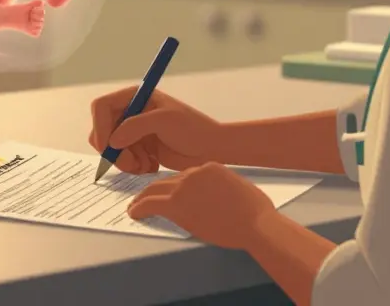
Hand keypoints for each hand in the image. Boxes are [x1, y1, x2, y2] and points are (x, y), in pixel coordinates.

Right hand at [88, 89, 221, 173]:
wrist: (211, 149)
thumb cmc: (193, 129)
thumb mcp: (164, 121)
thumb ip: (135, 126)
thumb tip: (112, 141)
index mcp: (134, 96)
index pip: (101, 107)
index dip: (100, 127)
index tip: (109, 147)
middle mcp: (130, 112)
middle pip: (102, 131)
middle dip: (113, 151)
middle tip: (131, 163)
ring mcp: (133, 131)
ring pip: (110, 150)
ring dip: (125, 161)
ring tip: (146, 165)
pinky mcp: (138, 148)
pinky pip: (122, 160)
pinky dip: (133, 167)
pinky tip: (151, 165)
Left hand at [128, 163, 274, 249]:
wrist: (256, 223)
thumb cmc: (255, 213)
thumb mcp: (238, 190)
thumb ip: (221, 189)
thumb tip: (214, 199)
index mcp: (210, 167)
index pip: (186, 175)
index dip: (175, 186)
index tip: (169, 194)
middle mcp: (194, 172)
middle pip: (168, 181)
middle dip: (155, 190)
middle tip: (145, 198)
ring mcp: (184, 186)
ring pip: (155, 189)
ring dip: (142, 198)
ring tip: (135, 205)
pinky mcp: (176, 203)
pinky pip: (150, 203)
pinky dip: (139, 208)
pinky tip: (134, 213)